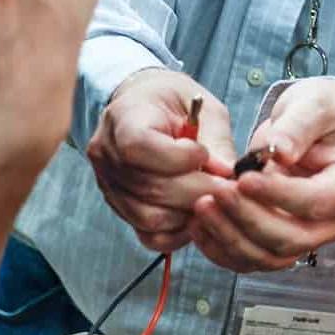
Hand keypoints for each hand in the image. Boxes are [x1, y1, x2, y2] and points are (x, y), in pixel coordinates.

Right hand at [87, 68, 237, 252]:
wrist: (146, 106)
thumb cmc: (177, 102)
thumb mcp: (203, 108)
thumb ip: (216, 139)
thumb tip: (227, 174)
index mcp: (124, 117)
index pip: (138, 146)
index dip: (177, 158)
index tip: (203, 153)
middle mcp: (107, 154)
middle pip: (149, 186)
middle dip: (197, 190)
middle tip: (227, 188)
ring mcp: (108, 184)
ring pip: (149, 215)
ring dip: (189, 212)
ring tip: (213, 199)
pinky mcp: (119, 207)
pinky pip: (147, 233)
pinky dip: (177, 231)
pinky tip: (196, 215)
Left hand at [189, 78, 334, 271]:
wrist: (323, 126)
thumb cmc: (326, 112)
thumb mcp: (317, 104)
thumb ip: (298, 126)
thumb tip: (278, 151)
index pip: (314, 202)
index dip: (276, 195)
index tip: (243, 179)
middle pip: (291, 239)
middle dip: (248, 219)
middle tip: (217, 192)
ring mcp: (312, 235)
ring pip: (269, 256)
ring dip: (230, 237)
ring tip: (202, 205)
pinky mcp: (286, 241)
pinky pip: (252, 258)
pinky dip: (223, 248)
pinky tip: (200, 224)